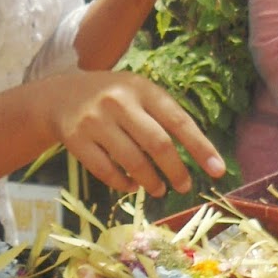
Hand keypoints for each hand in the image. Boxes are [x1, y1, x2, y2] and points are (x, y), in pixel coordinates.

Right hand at [47, 71, 224, 197]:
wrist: (60, 94)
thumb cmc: (112, 97)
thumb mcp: (138, 93)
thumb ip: (164, 116)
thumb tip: (201, 154)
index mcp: (141, 88)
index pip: (178, 120)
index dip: (201, 147)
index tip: (218, 170)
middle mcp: (118, 102)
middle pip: (158, 144)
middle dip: (176, 171)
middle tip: (185, 186)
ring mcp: (95, 121)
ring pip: (133, 162)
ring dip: (151, 182)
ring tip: (159, 189)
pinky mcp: (76, 140)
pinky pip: (106, 171)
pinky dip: (123, 184)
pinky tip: (131, 186)